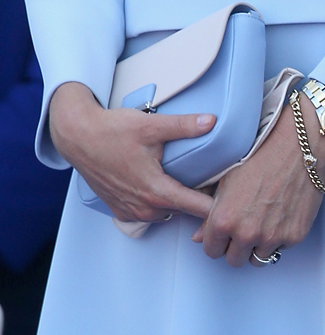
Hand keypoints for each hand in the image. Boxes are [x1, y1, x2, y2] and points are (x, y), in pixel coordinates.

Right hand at [48, 81, 216, 223]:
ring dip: (182, 205)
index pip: (196, 208)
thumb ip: (184, 126)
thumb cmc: (113, 131)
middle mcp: (144, 208)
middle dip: (204, 206)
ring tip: (202, 190)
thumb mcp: (151, 125)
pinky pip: (151, 213)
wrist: (78, 137)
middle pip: (185, 213)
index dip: (218, 208)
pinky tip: (171, 189)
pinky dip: (163, 205)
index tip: (236, 205)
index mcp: (155, 191)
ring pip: (168, 213)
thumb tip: (212, 121)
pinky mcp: (122, 210)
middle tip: (225, 192)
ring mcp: (131, 212)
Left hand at [193, 91, 324, 266]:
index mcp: (223, 220)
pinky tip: (281, 214)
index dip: (218, 240)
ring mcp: (272, 237)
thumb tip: (197, 238)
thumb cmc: (260, 154)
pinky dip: (280, 237)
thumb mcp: (226, 180)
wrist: (298, 145)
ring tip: (264, 221)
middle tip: (246, 226)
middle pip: (234, 260)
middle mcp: (246, 233)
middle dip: (237, 246)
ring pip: (258, 259)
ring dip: (258, 245)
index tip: (226, 231)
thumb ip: (208, 213)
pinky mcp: (294, 236)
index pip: (211, 250)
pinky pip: (281, 248)